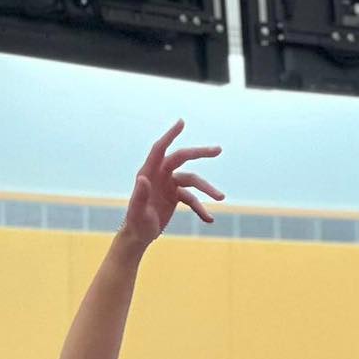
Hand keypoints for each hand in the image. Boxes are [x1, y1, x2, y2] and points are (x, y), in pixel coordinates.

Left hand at [121, 120, 224, 245]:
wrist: (139, 236)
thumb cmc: (136, 224)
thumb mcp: (137, 212)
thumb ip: (139, 196)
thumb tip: (142, 179)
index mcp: (148, 173)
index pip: (160, 149)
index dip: (170, 135)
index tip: (182, 122)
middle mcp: (160, 175)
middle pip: (182, 158)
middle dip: (200, 153)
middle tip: (218, 150)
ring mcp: (169, 184)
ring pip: (192, 181)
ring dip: (207, 189)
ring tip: (222, 198)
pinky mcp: (175, 195)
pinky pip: (193, 199)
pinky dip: (201, 208)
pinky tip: (209, 220)